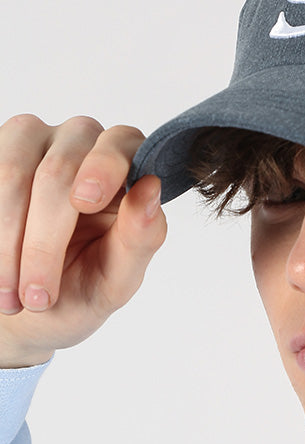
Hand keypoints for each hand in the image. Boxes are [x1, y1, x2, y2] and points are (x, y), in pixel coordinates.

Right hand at [0, 114, 166, 367]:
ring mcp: (30, 139)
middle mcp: (80, 141)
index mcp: (126, 164)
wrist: (26, 303)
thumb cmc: (84, 286)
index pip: (120, 144)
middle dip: (43, 243)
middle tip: (38, 299)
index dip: (103, 169)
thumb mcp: (118, 278)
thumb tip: (151, 188)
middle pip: (58, 171)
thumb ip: (141, 238)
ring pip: (12, 173)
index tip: (85, 203)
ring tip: (11, 299)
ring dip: (7, 241)